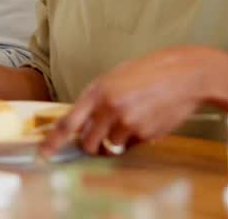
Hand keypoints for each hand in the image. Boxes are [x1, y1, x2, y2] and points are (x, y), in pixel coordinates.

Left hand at [40, 45, 227, 157]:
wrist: (184, 75)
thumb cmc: (148, 73)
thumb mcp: (114, 78)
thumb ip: (96, 100)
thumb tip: (81, 123)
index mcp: (97, 91)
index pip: (69, 123)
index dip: (54, 141)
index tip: (43, 153)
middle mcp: (109, 108)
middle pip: (88, 143)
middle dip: (91, 146)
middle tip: (98, 140)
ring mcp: (129, 123)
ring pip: (112, 146)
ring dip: (116, 141)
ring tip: (131, 120)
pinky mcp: (146, 134)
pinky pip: (133, 145)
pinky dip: (136, 138)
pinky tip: (148, 119)